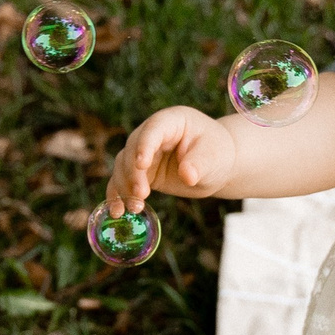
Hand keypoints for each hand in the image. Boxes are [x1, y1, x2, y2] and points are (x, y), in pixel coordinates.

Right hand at [107, 106, 238, 211]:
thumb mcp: (214, 157)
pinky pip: (122, 182)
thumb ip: (200, 164)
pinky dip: (118, 196)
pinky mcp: (140, 173)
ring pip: (122, 166)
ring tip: (135, 208)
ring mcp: (143, 153)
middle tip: (141, 195)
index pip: (153, 129)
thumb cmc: (217, 154)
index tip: (142, 164)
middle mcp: (152, 134)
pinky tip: (117, 212)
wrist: (215, 166)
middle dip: (133, 173)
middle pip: (132, 149)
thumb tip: (187, 176)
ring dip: (124, 187)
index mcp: (172, 121)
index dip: (145, 145)